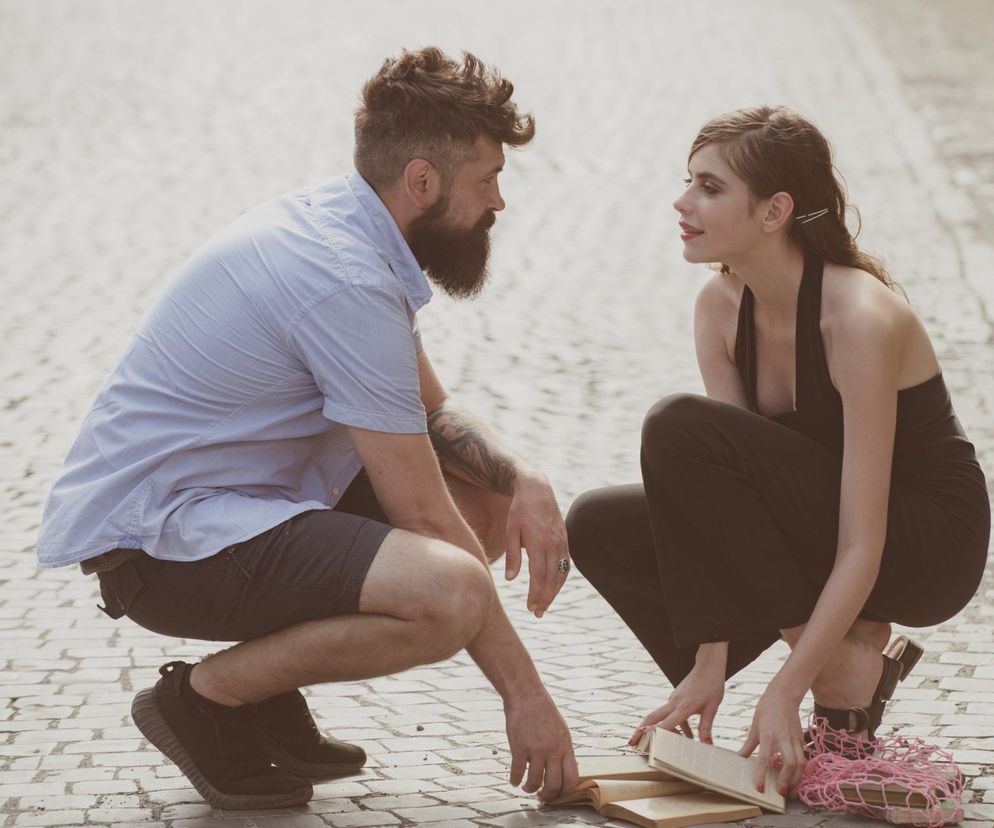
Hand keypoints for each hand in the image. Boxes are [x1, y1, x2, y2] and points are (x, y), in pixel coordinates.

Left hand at [504, 471, 568, 617]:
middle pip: (552, 578)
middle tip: (537, 613)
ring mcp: (562, 542)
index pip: (538, 576)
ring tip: (545, 605)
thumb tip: (510, 579)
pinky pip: (566, 564)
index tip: (530, 607)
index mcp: (539, 543)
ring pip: (561, 573)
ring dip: (554, 591)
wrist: (537, 488)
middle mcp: (554, 544)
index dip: (535, 594)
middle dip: (545, 598)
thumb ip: (512, 555)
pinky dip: (561, 579)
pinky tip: (554, 587)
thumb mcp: (510, 530)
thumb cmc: (519, 509)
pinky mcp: (565, 540)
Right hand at [505, 691, 577, 800]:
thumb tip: (565, 768)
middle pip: (554, 785)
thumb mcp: (561, 730)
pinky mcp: (520, 747)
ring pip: (535, 781)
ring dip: (530, 789)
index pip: (571, 778)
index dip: (565, 791)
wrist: (527, 696)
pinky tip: (514, 780)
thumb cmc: (543, 712)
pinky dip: (515, 780)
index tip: (557, 793)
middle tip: (541, 796)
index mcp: (565, 747)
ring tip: (526, 788)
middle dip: (547, 796)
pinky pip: (518, 772)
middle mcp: (553, 750)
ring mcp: (536, 749)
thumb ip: (563, 749)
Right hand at [630, 645, 726, 745]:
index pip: (666, 722)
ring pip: (660, 716)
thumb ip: (706, 728)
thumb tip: (708, 745)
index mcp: (683, 707)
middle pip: (652, 717)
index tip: (641, 738)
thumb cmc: (711, 685)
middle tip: (631, 742)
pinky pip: (670, 713)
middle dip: (640, 730)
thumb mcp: (712, 708)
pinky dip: (674, 724)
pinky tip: (688, 733)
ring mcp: (673, 699)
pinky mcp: (675, 697)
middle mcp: (674, 703)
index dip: (654, 732)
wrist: (708, 665)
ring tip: (666, 745)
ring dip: (658, 729)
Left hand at [738, 685, 804, 794]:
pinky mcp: (801, 740)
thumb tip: (740, 758)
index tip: (759, 788)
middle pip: (791, 764)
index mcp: (768, 734)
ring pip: (801, 763)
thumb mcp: (754, 726)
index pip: (765, 758)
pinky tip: (793, 776)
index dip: (761, 774)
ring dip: (796, 779)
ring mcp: (795, 739)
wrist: (783, 695)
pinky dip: (800, 770)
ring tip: (789, 789)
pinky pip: (803, 758)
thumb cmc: (766, 709)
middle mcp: (784, 738)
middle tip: (780, 792)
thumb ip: (749, 745)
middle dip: (787, 781)